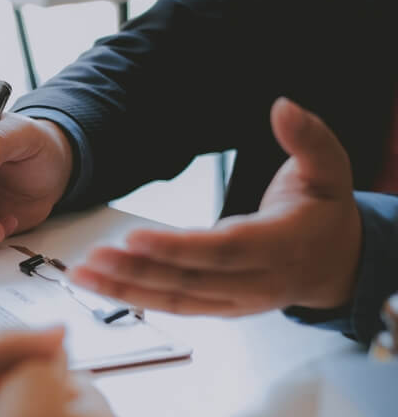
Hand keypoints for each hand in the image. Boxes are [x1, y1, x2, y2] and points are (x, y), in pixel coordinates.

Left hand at [70, 98, 362, 315]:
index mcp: (281, 246)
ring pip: (174, 300)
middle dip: (136, 272)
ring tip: (82, 274)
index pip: (223, 250)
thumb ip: (307, 137)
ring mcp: (235, 302)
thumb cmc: (324, 212)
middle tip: (91, 258)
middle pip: (188, 281)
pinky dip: (137, 299)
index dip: (177, 248)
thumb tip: (282, 106)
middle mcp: (255, 283)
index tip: (134, 238)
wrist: (334, 264)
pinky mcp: (219, 309)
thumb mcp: (330, 168)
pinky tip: (103, 287)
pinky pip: (175, 308)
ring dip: (125, 290)